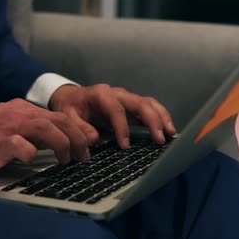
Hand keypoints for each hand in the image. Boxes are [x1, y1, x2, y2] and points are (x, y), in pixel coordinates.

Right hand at [0, 99, 89, 172]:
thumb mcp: (8, 127)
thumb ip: (30, 132)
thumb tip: (54, 145)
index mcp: (23, 110)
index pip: (59, 116)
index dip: (77, 132)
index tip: (85, 147)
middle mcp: (19, 114)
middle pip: (59, 120)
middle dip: (78, 139)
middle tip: (84, 157)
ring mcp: (7, 127)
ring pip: (45, 128)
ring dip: (62, 145)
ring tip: (67, 161)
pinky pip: (18, 144)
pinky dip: (30, 152)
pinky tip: (33, 160)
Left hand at [49, 84, 176, 148]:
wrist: (72, 98)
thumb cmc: (70, 108)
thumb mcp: (68, 117)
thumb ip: (79, 128)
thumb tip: (95, 139)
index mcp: (100, 94)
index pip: (116, 110)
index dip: (122, 128)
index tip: (125, 146)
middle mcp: (117, 93)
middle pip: (139, 103)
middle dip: (152, 120)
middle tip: (159, 139)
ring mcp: (126, 97)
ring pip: (149, 103)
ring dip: (161, 118)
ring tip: (170, 134)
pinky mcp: (132, 104)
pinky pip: (150, 107)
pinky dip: (160, 117)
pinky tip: (167, 130)